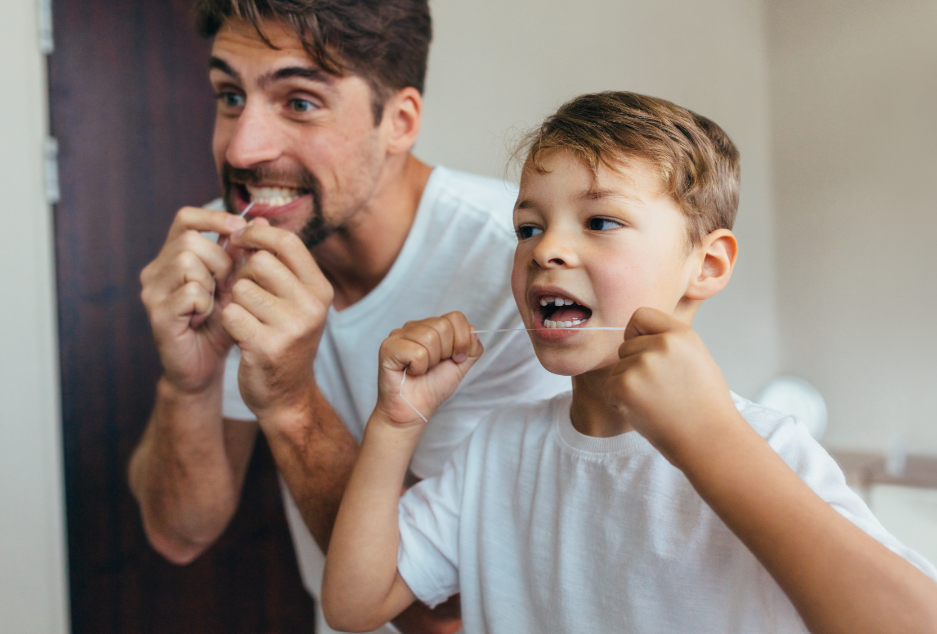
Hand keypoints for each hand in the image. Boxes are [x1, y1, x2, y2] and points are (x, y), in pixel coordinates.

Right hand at [140, 206, 246, 393]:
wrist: (204, 367)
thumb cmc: (220, 324)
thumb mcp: (235, 285)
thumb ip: (242, 255)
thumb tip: (260, 221)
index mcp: (172, 257)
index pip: (185, 218)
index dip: (213, 218)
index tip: (239, 228)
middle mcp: (156, 270)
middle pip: (190, 240)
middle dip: (220, 260)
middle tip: (227, 285)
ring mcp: (153, 292)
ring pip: (187, 261)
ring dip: (212, 282)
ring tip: (214, 302)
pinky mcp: (157, 314)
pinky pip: (190, 292)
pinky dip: (205, 304)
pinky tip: (204, 318)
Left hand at [221, 221, 333, 418]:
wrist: (287, 395)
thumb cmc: (284, 339)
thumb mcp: (292, 300)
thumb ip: (277, 263)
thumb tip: (253, 219)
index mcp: (320, 289)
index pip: (288, 242)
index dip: (258, 234)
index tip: (240, 238)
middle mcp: (312, 306)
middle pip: (260, 262)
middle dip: (243, 273)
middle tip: (244, 293)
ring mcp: (291, 327)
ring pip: (241, 288)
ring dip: (234, 301)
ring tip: (246, 318)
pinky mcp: (266, 346)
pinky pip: (231, 314)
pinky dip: (228, 322)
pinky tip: (240, 335)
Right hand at [375, 312, 483, 427]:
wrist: (414, 411)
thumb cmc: (432, 388)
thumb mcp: (460, 366)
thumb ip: (471, 348)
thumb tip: (473, 330)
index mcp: (430, 327)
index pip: (455, 317)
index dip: (462, 340)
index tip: (456, 359)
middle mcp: (413, 327)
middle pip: (443, 326)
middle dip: (446, 352)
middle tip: (434, 367)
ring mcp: (398, 335)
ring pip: (429, 337)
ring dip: (431, 361)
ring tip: (421, 370)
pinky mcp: (388, 347)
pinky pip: (416, 352)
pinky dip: (419, 367)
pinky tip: (410, 372)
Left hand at [604, 307, 740, 463]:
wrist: (710, 441)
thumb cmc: (705, 405)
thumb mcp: (697, 358)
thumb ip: (670, 342)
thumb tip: (638, 335)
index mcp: (681, 334)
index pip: (641, 315)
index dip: (638, 334)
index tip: (646, 352)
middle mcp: (662, 345)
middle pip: (626, 346)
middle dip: (635, 366)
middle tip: (661, 390)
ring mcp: (642, 365)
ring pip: (618, 369)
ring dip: (628, 386)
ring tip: (657, 403)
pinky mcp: (625, 387)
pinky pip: (609, 388)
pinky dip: (620, 402)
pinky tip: (645, 412)